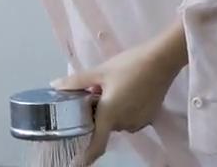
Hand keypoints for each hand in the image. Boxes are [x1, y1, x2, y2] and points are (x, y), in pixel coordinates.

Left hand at [51, 21, 187, 164]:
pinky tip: (127, 90)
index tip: (76, 160)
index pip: (97, 145)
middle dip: (98, 115)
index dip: (85, 156)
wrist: (162, 59)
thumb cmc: (129, 65)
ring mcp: (139, 121)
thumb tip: (54, 85)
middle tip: (95, 94)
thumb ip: (76, 82)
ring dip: (112, 111)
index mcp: (110, 115)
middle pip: (105, 127)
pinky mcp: (150, 116)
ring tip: (113, 88)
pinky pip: (130, 117)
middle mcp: (124, 123)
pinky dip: (125, 109)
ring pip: (118, 121)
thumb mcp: (100, 71)